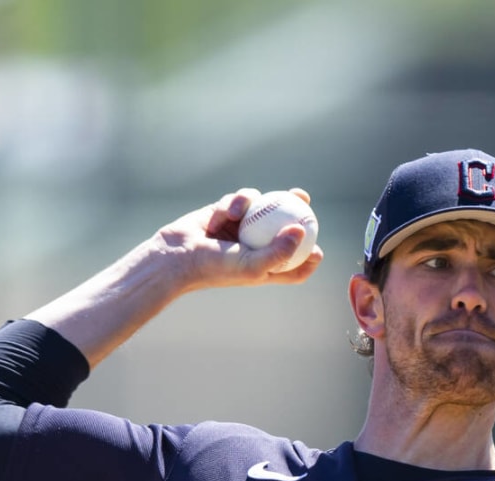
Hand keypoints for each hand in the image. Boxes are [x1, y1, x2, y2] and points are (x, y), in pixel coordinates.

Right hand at [156, 187, 323, 290]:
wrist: (177, 256)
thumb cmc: (216, 267)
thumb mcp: (252, 265)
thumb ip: (279, 252)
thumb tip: (301, 230)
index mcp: (263, 266)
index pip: (293, 265)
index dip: (308, 257)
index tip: (317, 247)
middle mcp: (255, 247)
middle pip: (282, 228)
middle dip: (296, 211)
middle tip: (303, 199)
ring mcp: (241, 228)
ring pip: (260, 207)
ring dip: (251, 203)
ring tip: (238, 212)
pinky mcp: (225, 212)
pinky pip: (239, 200)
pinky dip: (234, 204)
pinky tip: (228, 211)